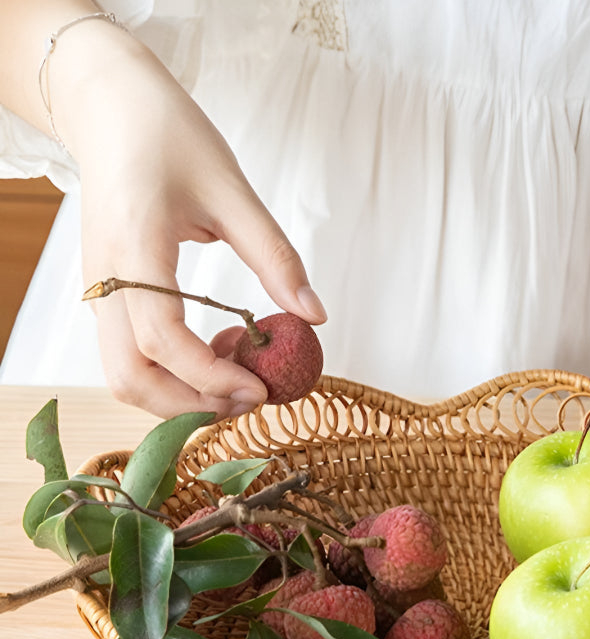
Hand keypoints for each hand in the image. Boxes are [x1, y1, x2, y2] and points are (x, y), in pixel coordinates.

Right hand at [49, 17, 326, 418]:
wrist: (111, 109)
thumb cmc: (169, 137)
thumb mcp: (232, 190)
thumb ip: (275, 257)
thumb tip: (315, 315)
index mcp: (135, 249)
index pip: (161, 339)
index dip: (211, 375)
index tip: (261, 388)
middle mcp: (106, 280)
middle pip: (130, 378)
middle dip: (191, 405)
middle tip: (251, 398)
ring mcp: (101, 292)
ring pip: (123, 377)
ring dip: (179, 399)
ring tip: (237, 386)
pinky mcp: (108, 296)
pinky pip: (129, 357)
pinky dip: (170, 376)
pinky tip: (216, 359)